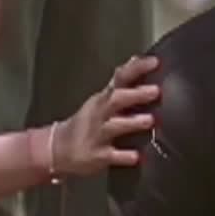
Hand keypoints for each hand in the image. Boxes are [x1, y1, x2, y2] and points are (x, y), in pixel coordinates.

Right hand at [52, 56, 160, 175]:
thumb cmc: (87, 121)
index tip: (154, 62)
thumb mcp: (101, 99)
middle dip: (135, 94)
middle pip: (115, 100)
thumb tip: (137, 59)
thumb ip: (121, 81)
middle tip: (156, 91)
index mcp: (103, 98)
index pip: (120, 77)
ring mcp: (97, 134)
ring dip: (131, 123)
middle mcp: (100, 113)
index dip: (136, 69)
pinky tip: (136, 156)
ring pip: (114, 126)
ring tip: (149, 120)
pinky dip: (123, 156)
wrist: (58, 148)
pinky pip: (111, 156)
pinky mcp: (97, 156)